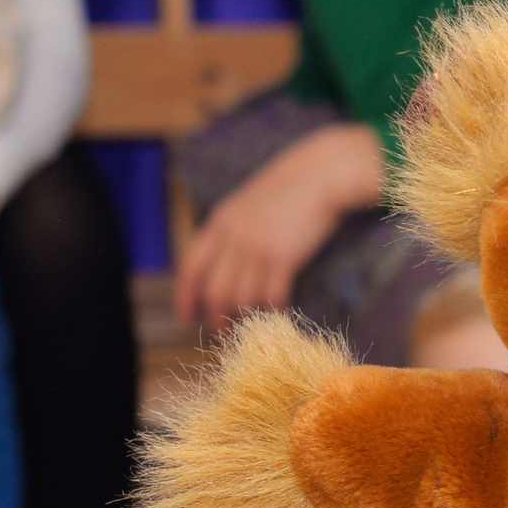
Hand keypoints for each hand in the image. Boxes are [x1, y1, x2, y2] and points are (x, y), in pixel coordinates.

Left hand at [173, 122, 380, 332]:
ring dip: (245, 317)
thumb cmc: (291, 188)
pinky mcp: (283, 258)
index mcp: (220, 222)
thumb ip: (234, 228)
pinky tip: (278, 310)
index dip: (185, 295)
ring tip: (252, 326)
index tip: (186, 316)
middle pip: (215, 290)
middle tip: (225, 332)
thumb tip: (228, 263)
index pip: (192, 266)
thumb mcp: (248, 203)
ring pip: (241, 298)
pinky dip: (272, 309)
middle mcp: (233, 237)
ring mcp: (257, 248)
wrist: (321, 175)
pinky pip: (271, 296)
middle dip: (217, 317)